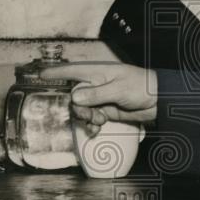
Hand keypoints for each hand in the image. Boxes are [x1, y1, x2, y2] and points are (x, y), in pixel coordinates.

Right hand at [39, 62, 157, 134]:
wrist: (159, 101)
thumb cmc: (142, 86)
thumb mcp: (119, 89)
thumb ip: (96, 94)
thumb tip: (75, 97)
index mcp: (98, 72)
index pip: (72, 70)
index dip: (56, 72)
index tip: (40, 75)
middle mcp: (96, 84)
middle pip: (74, 96)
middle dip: (78, 108)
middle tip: (90, 115)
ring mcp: (101, 98)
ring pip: (81, 109)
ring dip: (86, 117)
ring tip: (99, 120)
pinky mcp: (106, 110)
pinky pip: (91, 118)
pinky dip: (92, 124)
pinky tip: (97, 128)